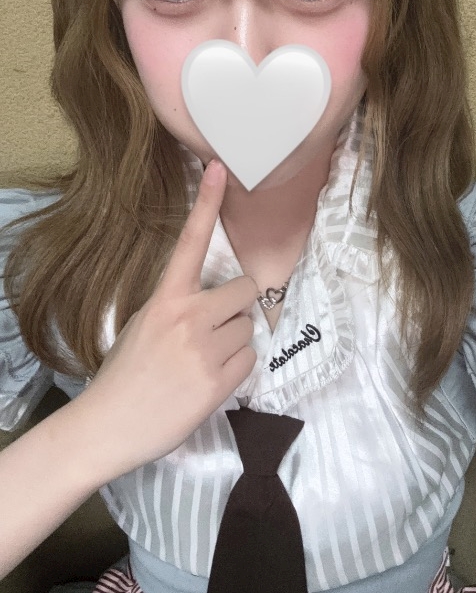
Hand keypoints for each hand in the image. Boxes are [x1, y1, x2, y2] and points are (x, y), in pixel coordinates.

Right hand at [74, 159, 257, 484]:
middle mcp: (188, 317)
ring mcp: (204, 349)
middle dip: (236, 307)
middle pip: (243, 289)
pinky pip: (249, 360)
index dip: (206, 203)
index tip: (218, 168)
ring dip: (234, 342)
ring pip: (248, 328)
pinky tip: (208, 381)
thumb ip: (178, 306)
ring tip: (203, 362)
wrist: (109, 425)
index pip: (190, 242)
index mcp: (165, 299)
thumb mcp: (144, 325)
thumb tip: (214, 302)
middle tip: (214, 330)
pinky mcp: (218, 382)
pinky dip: (236, 369)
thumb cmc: (124, 374)